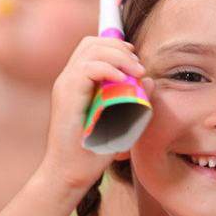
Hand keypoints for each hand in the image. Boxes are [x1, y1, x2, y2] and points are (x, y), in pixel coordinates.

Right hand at [38, 36, 147, 196]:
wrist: (70, 172)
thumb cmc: (93, 152)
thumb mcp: (122, 123)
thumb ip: (134, 102)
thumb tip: (149, 80)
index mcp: (78, 83)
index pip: (93, 48)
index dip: (116, 46)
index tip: (136, 61)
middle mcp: (68, 80)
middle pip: (92, 43)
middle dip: (119, 47)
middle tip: (138, 66)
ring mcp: (65, 85)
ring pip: (91, 49)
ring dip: (118, 55)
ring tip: (135, 72)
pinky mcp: (66, 94)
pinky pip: (88, 68)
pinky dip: (109, 68)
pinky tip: (124, 80)